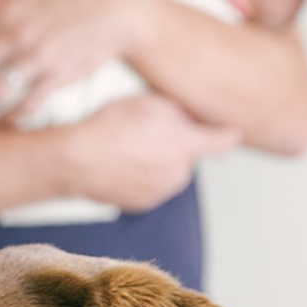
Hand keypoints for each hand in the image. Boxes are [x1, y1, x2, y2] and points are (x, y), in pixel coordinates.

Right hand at [61, 95, 239, 211]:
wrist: (74, 159)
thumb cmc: (108, 127)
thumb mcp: (149, 103)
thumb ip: (180, 111)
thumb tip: (194, 117)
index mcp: (187, 146)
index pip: (223, 141)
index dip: (229, 134)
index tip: (232, 132)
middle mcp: (179, 173)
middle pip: (187, 156)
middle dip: (175, 145)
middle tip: (145, 132)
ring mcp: (160, 192)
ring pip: (167, 172)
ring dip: (156, 162)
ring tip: (127, 148)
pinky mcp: (140, 204)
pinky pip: (148, 187)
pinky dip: (139, 177)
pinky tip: (119, 164)